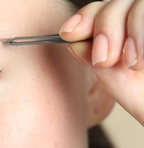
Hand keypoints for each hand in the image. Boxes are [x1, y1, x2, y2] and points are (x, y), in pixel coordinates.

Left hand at [59, 0, 143, 125]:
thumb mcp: (122, 82)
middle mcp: (142, 23)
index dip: (85, 17)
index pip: (103, 9)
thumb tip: (72, 42)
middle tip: (105, 59)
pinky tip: (143, 58)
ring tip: (134, 63)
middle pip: (117, 3)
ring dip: (130, 31)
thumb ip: (98, 61)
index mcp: (130, 33)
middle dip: (104, 28)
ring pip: (138, 3)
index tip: (68, 34)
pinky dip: (142, 32)